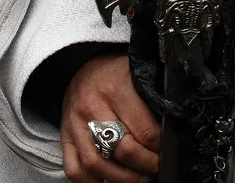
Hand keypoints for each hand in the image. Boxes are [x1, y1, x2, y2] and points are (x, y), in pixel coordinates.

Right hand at [60, 53, 159, 182]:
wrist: (84, 64)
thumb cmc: (116, 71)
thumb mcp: (137, 74)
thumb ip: (152, 98)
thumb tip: (170, 128)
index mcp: (116, 88)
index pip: (144, 131)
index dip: (158, 148)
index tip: (164, 150)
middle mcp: (92, 106)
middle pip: (122, 150)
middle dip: (144, 166)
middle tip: (153, 167)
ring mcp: (75, 123)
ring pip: (96, 165)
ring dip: (121, 178)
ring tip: (136, 176)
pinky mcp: (64, 135)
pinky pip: (74, 170)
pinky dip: (92, 181)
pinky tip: (108, 177)